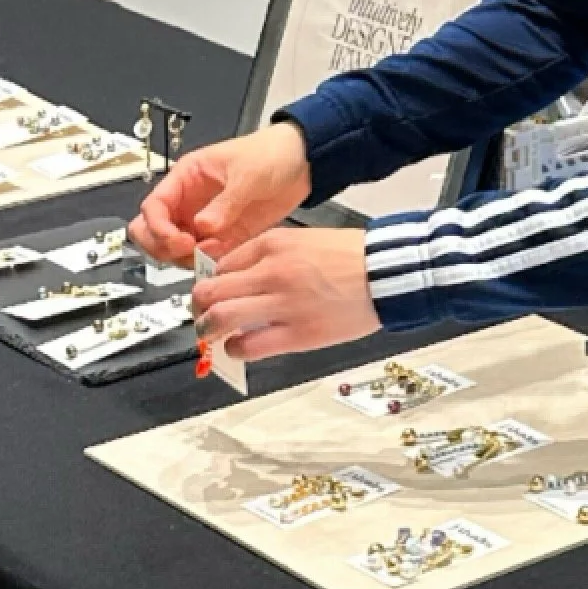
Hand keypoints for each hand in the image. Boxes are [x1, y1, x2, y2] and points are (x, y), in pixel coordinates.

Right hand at [128, 121, 312, 265]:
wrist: (302, 163)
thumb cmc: (271, 152)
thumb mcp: (248, 173)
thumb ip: (226, 202)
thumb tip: (203, 226)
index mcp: (187, 178)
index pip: (153, 207)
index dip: (158, 227)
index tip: (179, 240)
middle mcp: (190, 202)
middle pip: (153, 232)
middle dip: (163, 246)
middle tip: (188, 250)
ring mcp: (205, 222)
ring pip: (175, 250)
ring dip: (187, 258)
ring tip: (213, 251)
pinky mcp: (223, 237)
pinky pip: (203, 257)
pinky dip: (208, 262)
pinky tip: (225, 254)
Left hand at [192, 227, 378, 363]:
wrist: (387, 273)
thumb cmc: (354, 256)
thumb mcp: (306, 239)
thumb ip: (272, 255)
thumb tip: (241, 277)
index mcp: (275, 244)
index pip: (222, 263)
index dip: (212, 280)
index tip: (213, 290)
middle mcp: (272, 272)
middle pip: (211, 290)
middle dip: (200, 304)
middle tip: (202, 313)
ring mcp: (283, 304)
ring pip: (221, 317)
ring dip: (209, 328)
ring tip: (213, 333)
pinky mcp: (297, 333)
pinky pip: (249, 345)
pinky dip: (235, 349)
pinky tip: (238, 347)